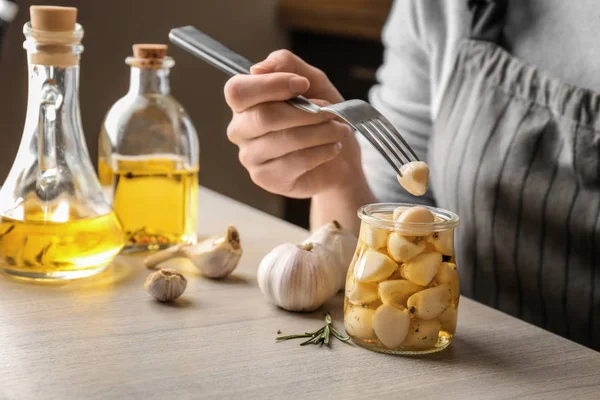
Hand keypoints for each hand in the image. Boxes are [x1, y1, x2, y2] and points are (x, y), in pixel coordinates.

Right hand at [224, 50, 362, 198]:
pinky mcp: (266, 179)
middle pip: (263, 116)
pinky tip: (332, 148)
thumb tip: (259, 67)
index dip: (272, 85)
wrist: (339, 159)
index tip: (303, 85)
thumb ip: (286, 64)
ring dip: (320, 131)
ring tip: (339, 130)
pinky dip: (321, 151)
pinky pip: (294, 162)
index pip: (239, 90)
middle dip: (305, 112)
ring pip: (284, 139)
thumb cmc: (320, 118)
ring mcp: (251, 157)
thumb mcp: (312, 82)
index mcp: (244, 103)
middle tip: (331, 112)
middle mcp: (240, 130)